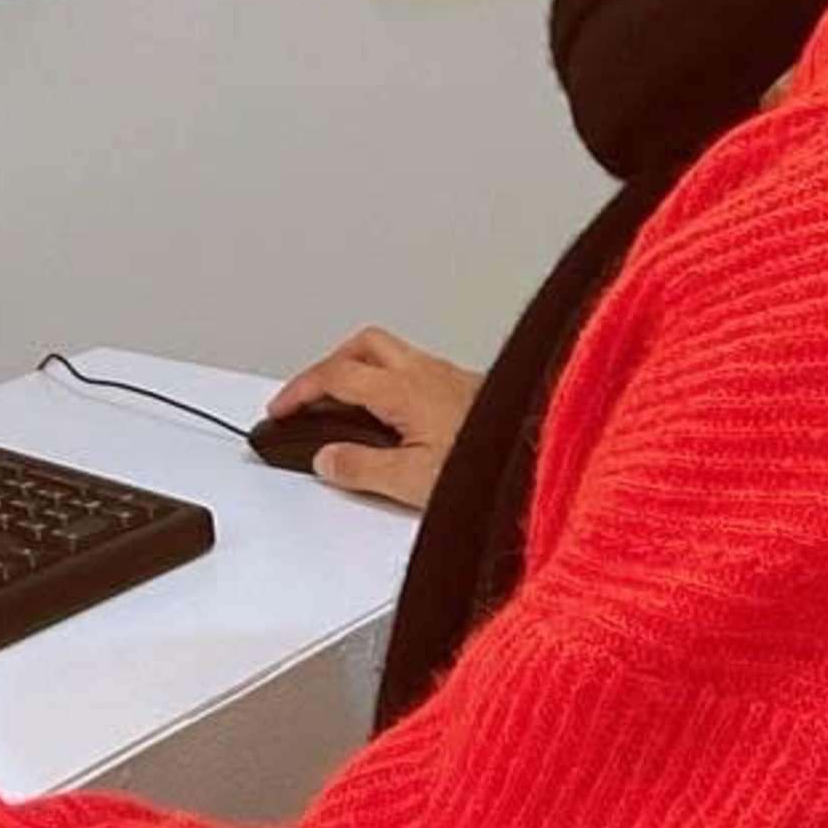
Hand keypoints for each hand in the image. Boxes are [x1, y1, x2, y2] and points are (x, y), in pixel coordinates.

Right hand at [264, 325, 482, 511]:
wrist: (547, 456)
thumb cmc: (494, 466)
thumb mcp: (414, 482)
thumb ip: (363, 468)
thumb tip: (327, 458)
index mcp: (405, 389)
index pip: (336, 375)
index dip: (300, 390)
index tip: (280, 409)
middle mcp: (429, 373)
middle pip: (363, 345)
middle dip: (329, 365)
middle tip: (310, 396)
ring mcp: (453, 377)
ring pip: (393, 353)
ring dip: (362, 369)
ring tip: (347, 402)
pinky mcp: (471, 389)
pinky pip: (419, 370)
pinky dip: (394, 382)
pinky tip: (400, 413)